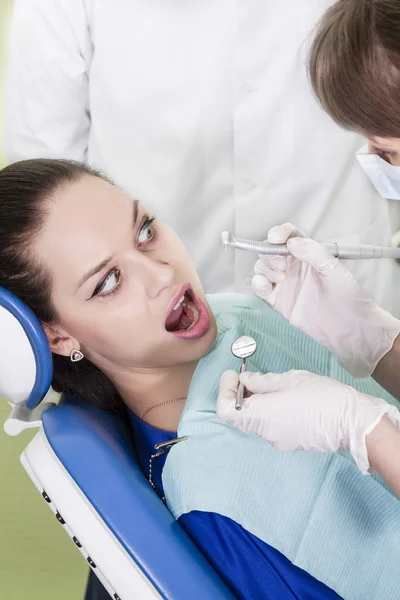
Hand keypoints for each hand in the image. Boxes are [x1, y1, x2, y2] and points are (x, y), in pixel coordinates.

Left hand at [217, 369, 399, 473]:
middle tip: (250, 377)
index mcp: (262, 415)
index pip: (225, 411)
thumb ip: (262, 381)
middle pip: (239, 416)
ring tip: (272, 386)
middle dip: (239, 395)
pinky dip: (269, 412)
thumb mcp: (290, 379)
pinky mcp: (289, 443)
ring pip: (255, 421)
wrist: (351, 422)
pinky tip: (285, 400)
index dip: (224, 391)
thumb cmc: (323, 396)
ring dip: (255, 403)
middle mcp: (265, 432)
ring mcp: (277, 441)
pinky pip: (270, 427)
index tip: (233, 376)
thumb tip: (245, 380)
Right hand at [251, 222, 399, 376]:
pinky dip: (257, 283)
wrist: (348, 329)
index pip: (290, 235)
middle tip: (281, 264)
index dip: (280, 232)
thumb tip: (292, 242)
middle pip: (270, 250)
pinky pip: (260, 287)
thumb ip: (314, 253)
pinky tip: (265, 285)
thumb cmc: (348, 298)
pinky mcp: (277, 300)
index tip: (276, 237)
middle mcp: (294, 266)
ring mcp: (284, 283)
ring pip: (262, 267)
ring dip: (265, 268)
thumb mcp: (335, 270)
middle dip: (270, 252)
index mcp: (309, 254)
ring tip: (280, 279)